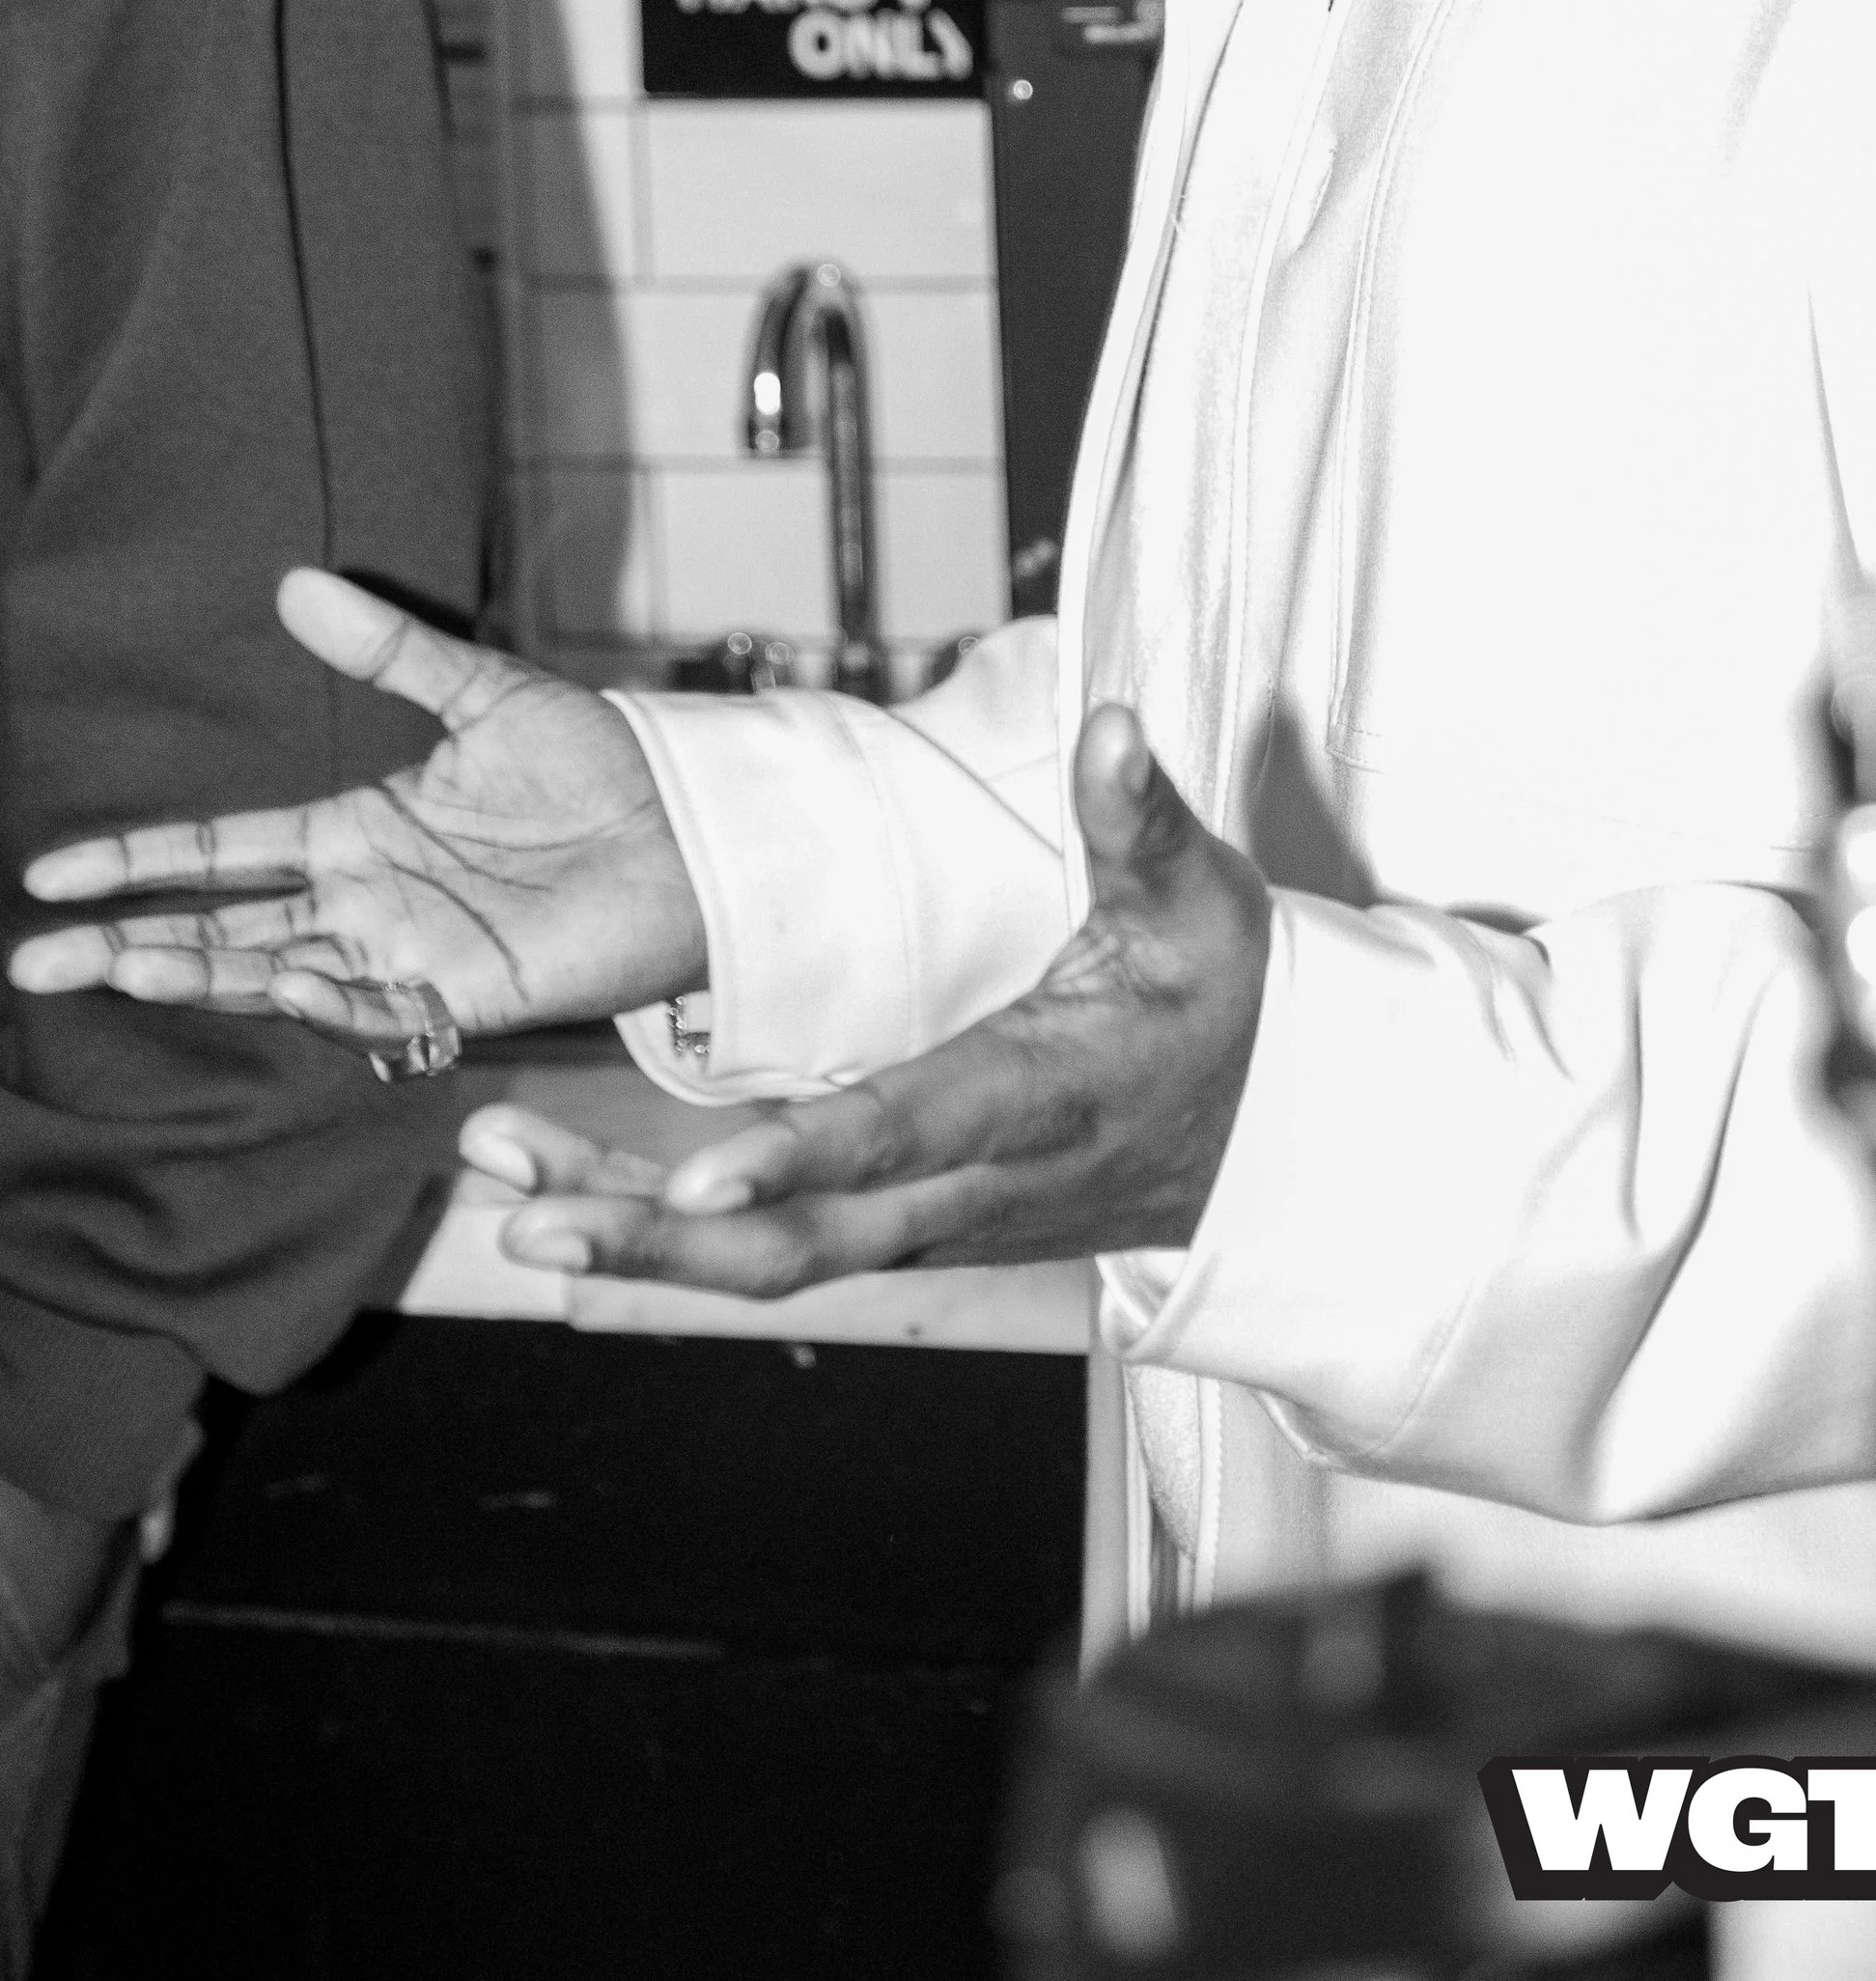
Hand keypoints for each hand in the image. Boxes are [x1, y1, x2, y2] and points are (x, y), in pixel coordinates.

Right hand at [9, 568, 706, 1055]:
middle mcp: (367, 902)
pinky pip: (382, 1014)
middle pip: (224, 929)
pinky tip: (279, 985)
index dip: (141, 864)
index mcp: (358, 832)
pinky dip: (329, 1006)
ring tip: (123, 965)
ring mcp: (409, 955)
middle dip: (130, 944)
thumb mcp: (483, 693)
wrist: (690, 824)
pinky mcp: (468, 995)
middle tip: (36, 958)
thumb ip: (389, 649)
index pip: (223, 855)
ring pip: (278, 974)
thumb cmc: (596, 764)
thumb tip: (294, 584)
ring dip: (203, 974)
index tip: (56, 875)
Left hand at [466, 706, 1270, 1295]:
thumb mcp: (1201, 901)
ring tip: (505, 1198)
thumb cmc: (1226, 1000)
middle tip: (523, 1209)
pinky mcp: (905, 1230)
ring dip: (634, 1241)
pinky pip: (776, 1253)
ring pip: (771, 1262)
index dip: (802, 1158)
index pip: (909, 1133)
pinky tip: (567, 1207)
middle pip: (802, 1242)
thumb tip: (1106, 718)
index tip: (694, 1174)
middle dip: (655, 1236)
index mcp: (1042, 1097)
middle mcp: (974, 1187)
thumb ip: (1134, 816)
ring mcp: (934, 1223)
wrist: (1265, 1136)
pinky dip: (669, 1241)